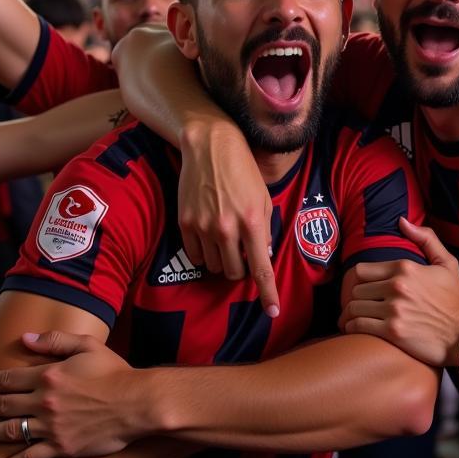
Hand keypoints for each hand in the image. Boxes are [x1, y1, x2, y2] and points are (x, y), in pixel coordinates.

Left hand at [0, 330, 149, 457]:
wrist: (135, 403)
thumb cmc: (114, 371)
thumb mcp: (87, 345)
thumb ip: (54, 340)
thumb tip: (25, 338)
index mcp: (49, 375)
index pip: (9, 379)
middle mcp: (45, 401)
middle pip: (3, 405)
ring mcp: (51, 427)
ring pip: (11, 431)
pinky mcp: (61, 448)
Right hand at [178, 120, 278, 315]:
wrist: (210, 145)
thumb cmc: (243, 170)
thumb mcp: (263, 197)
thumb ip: (263, 230)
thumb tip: (260, 258)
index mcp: (253, 220)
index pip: (261, 268)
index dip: (268, 294)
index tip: (273, 312)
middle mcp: (228, 227)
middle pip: (234, 273)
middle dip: (240, 268)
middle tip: (241, 251)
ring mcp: (204, 226)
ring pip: (213, 266)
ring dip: (221, 260)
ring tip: (224, 237)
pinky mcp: (185, 222)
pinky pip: (195, 255)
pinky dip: (203, 253)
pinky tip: (208, 235)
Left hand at [340, 218, 458, 366]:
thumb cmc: (456, 299)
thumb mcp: (447, 263)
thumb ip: (425, 238)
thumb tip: (401, 220)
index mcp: (405, 268)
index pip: (362, 270)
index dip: (359, 279)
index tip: (363, 287)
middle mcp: (396, 286)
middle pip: (356, 289)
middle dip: (356, 297)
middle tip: (359, 304)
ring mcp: (394, 310)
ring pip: (354, 307)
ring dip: (352, 313)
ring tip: (354, 317)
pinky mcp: (392, 332)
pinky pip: (358, 326)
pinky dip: (352, 327)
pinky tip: (355, 329)